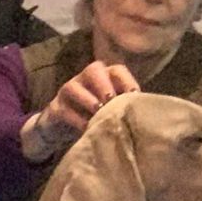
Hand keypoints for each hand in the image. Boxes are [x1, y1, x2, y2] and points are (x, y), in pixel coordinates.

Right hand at [20, 62, 140, 161]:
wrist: (63, 131)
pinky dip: (75, 118)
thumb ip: (125, 109)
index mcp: (104, 78)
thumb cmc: (95, 118)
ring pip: (73, 86)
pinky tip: (86, 127)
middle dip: (103, 83)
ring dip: (87, 99)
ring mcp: (68, 92)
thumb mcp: (112, 112)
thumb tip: (147, 115)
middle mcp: (85, 80)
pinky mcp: (55, 108)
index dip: (126, 80)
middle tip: (111, 99)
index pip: (117, 70)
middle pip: (94, 69)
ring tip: (98, 112)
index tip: (134, 95)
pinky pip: (63, 109)